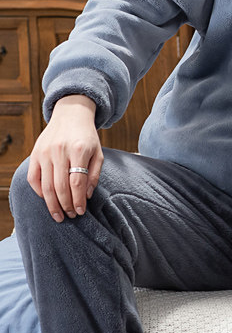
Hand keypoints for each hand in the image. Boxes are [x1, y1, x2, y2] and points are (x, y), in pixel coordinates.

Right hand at [27, 95, 102, 221]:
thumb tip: (86, 196)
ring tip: (58, 215)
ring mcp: (45, 153)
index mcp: (79, 150)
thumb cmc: (87, 137)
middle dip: (65, 205)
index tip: (80, 212)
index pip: (77, 182)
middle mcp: (60, 151)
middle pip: (60, 186)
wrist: (71, 115)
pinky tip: (47, 200)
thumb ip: (94, 174)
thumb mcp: (98, 152)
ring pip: (46, 185)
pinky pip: (33, 178)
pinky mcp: (35, 154)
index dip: (78, 200)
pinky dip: (39, 192)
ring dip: (52, 204)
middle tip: (69, 216)